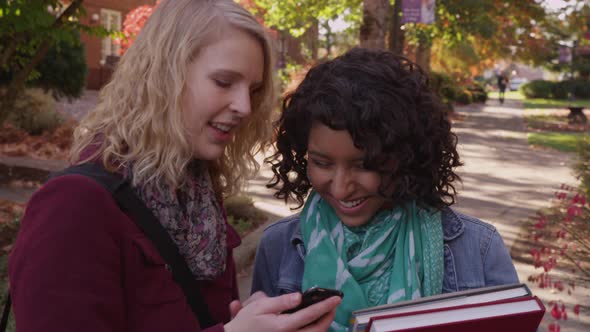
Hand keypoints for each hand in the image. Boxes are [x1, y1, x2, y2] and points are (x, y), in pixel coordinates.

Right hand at [224, 292, 340, 331]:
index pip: (310, 315)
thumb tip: (299, 296)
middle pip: (318, 330)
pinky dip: (314, 330)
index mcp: (284, 326)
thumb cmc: (246, 323)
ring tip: (326, 312)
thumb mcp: (260, 307)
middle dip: (329, 317)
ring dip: (323, 324)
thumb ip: (281, 302)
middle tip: (334, 304)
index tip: (336, 298)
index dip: (325, 306)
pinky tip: (314, 321)